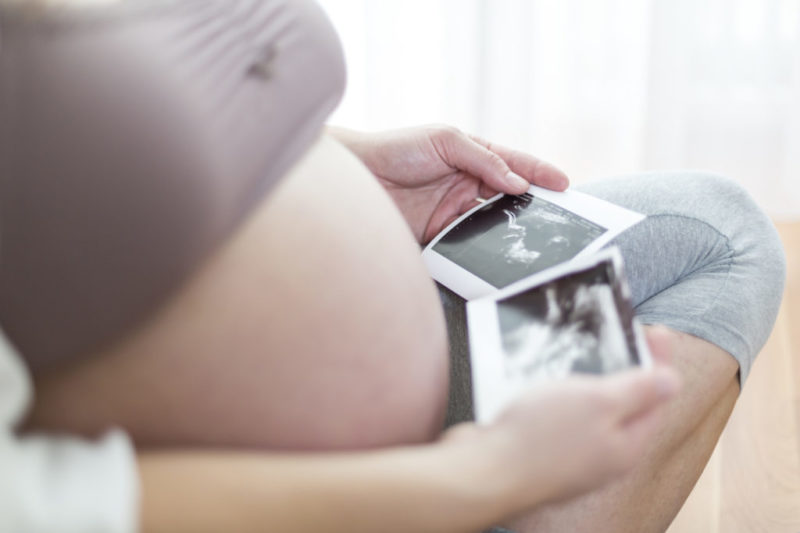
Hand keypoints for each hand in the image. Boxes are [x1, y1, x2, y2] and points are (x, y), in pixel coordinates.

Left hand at [329, 125, 568, 242]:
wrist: (358, 176)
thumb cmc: (398, 148)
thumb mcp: (445, 141)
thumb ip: (483, 159)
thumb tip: (517, 183)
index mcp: (472, 156)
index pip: (512, 165)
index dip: (538, 173)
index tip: (563, 184)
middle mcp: (467, 185)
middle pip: (508, 197)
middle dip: (532, 204)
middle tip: (557, 214)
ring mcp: (454, 211)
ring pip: (491, 221)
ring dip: (509, 227)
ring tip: (533, 232)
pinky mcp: (438, 234)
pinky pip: (467, 243)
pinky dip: (481, 246)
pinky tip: (495, 248)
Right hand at [442, 328, 679, 514]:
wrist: (483, 473)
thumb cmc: (539, 440)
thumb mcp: (599, 402)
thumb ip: (639, 391)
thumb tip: (673, 380)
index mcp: (626, 445)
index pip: (655, 399)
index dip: (657, 363)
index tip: (654, 332)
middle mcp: (601, 456)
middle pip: (622, 407)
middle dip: (622, 371)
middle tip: (618, 339)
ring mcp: (569, 457)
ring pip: (587, 412)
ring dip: (585, 383)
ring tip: (577, 357)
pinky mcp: (539, 453)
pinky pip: (557, 420)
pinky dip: (556, 398)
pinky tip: (543, 385)